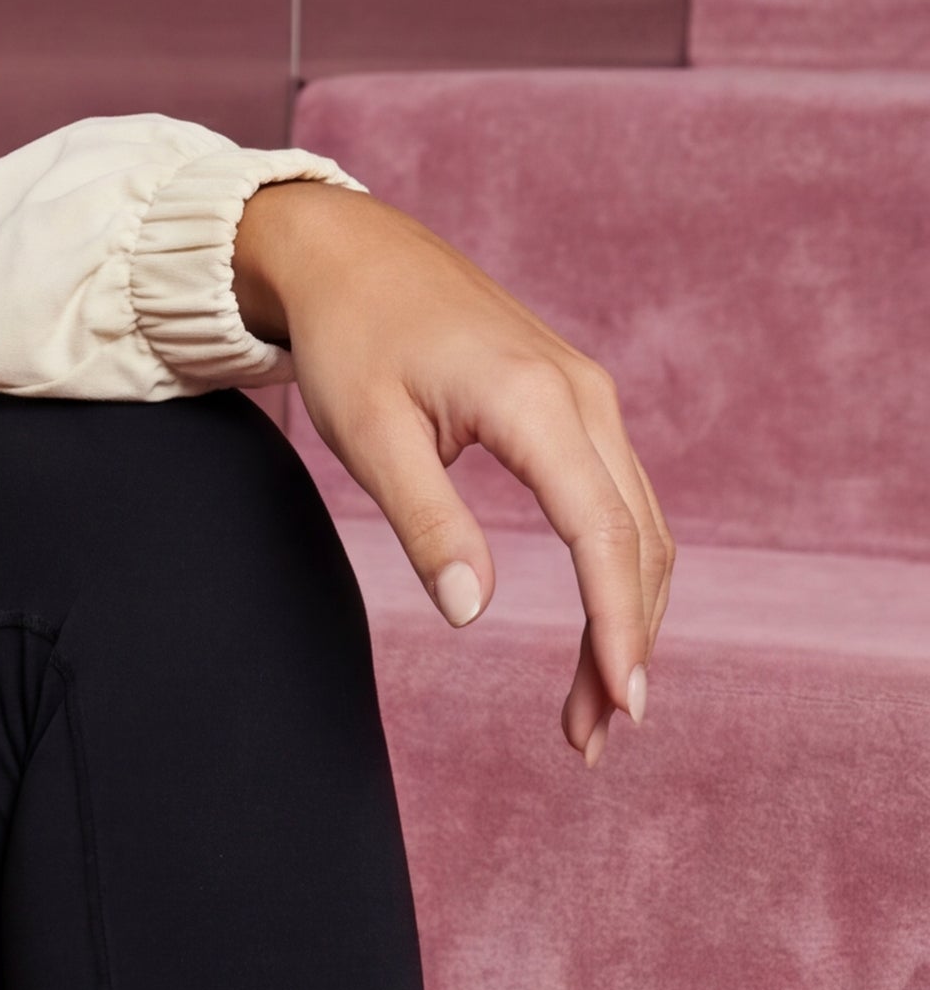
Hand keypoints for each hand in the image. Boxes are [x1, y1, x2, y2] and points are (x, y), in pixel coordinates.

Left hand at [234, 178, 675, 766]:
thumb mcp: (370, 435)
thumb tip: (475, 614)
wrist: (351, 253)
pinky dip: (617, 571)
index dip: (615, 624)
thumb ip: (426, 524)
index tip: (620, 701)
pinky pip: (619, 501)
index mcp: (537, 403)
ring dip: (627, 617)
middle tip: (596, 736)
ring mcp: (588, 399)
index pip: (602, 532)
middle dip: (625, 644)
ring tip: (593, 709)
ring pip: (639, 526)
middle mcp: (584, 398)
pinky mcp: (575, 407)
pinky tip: (598, 630)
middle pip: (636, 541)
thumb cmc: (350, 338)